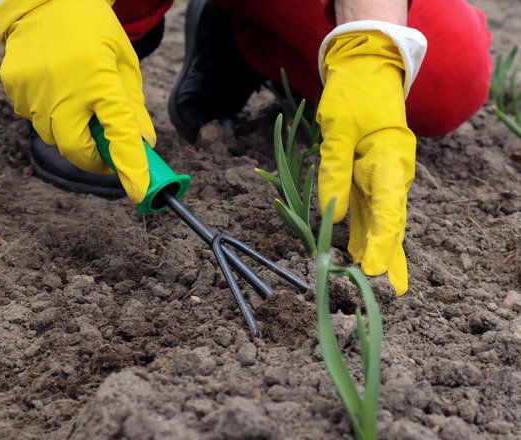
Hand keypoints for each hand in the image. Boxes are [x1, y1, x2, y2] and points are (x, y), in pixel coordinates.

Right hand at [0, 0, 155, 203]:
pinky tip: (54, 87)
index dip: (130, 166)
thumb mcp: (123, 61)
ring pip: (54, 137)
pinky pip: (34, 118)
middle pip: (77, 150)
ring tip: (77, 100)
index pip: (119, 133)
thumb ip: (133, 106)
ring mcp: (34, 90)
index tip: (138, 191)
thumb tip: (144, 143)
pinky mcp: (14, 88)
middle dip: (95, 158)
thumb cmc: (92, 28)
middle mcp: (64, 90)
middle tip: (105, 149)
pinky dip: (49, 114)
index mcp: (99, 80)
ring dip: (71, 133)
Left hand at [316, 30, 415, 294]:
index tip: (372, 271)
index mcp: (390, 162)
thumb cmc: (353, 95)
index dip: (381, 243)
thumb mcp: (338, 130)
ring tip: (382, 286)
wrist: (367, 70)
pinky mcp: (367, 178)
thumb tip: (333, 210)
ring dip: (380, 251)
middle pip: (390, 222)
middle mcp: (391, 175)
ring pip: (381, 221)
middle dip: (387, 257)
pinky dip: (366, 234)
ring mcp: (381, 178)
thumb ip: (335, 170)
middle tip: (390, 294)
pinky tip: (362, 257)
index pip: (388, 210)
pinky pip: (368, 211)